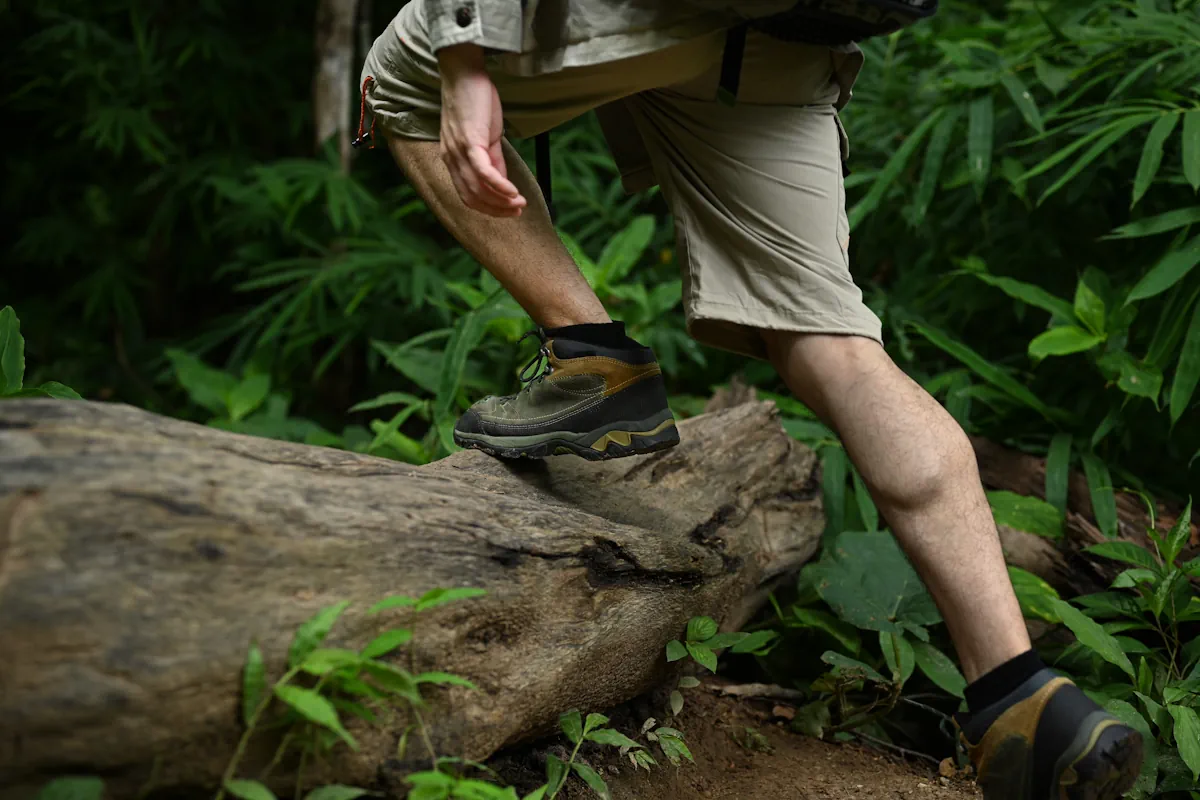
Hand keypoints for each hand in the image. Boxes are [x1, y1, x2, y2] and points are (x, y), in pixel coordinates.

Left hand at [437, 44, 525, 216]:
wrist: (464, 73)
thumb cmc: (474, 101)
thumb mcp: (484, 136)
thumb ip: (492, 159)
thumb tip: (503, 181)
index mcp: (452, 160)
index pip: (468, 195)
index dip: (490, 208)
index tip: (510, 210)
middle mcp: (451, 159)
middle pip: (473, 197)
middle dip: (497, 209)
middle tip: (519, 210)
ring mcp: (458, 151)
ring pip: (478, 188)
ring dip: (501, 200)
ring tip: (520, 203)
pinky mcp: (469, 141)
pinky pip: (483, 172)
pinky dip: (499, 186)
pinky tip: (513, 192)